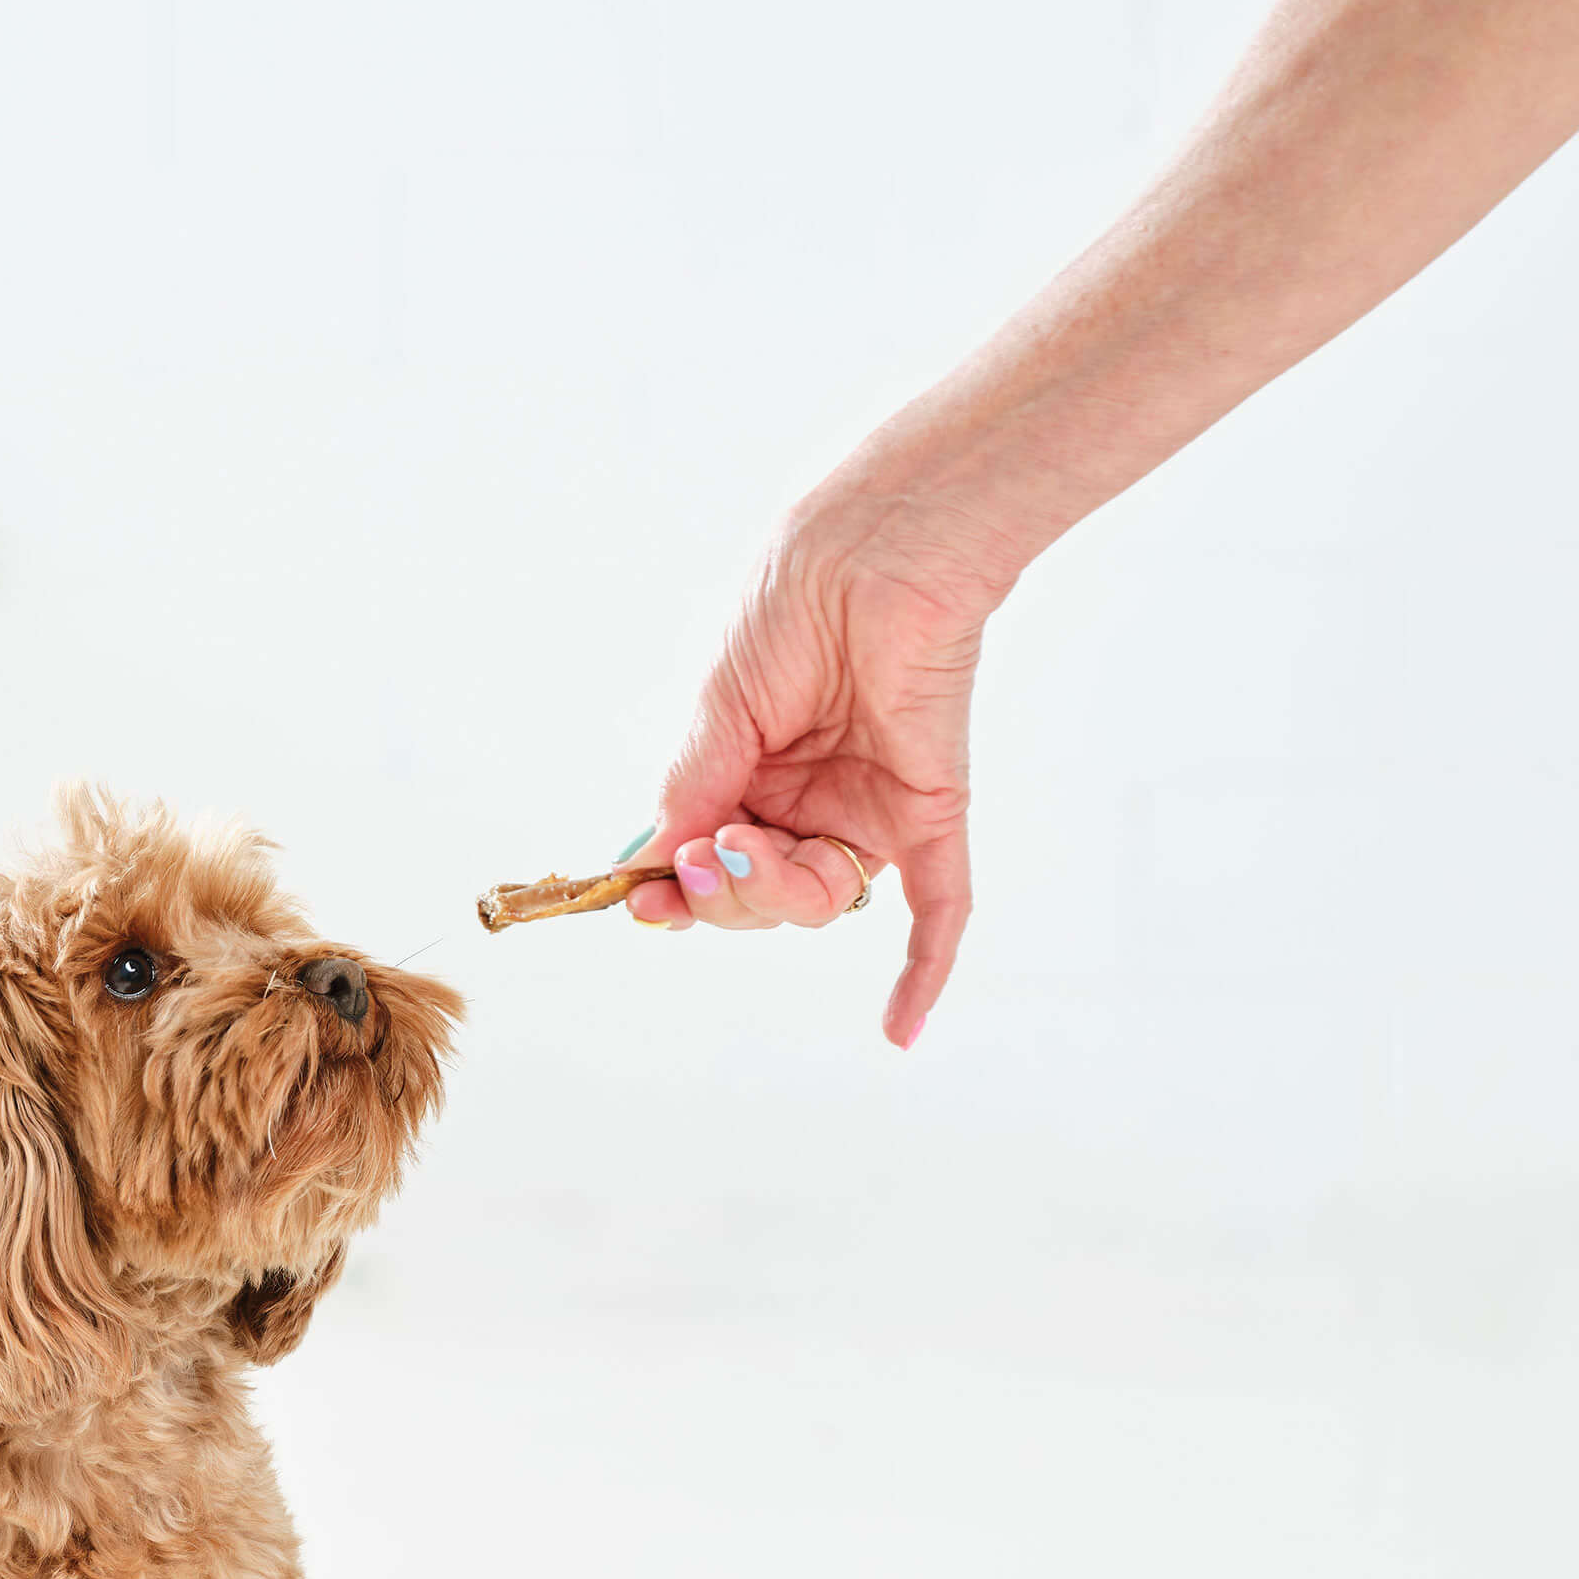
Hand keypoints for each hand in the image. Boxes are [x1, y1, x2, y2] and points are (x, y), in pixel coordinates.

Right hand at [624, 502, 994, 1046]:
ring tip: (747, 848)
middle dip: (722, 892)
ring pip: (816, 903)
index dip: (675, 895)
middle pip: (757, 897)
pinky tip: (901, 1033)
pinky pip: (936, 908)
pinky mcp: (932, 811)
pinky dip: (923, 972)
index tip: (642, 902)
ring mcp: (869, 811)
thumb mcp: (717, 709)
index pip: (705, 864)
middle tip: (705, 856)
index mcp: (748, 774)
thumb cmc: (789, 602)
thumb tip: (659, 872)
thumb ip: (692, 793)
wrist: (874, 545)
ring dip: (771, 895)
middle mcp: (807, 803)